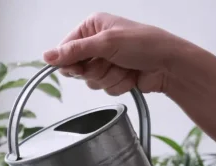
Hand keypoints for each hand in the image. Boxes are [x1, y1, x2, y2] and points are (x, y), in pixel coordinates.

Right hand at [42, 13, 184, 95]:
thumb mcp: (106, 44)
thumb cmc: (144, 45)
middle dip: (95, 70)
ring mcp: (106, 61)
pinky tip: (131, 76)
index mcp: (92, 27)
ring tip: (125, 68)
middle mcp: (96, 42)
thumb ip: (74, 51)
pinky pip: (103, 88)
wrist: (170, 65)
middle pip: (76, 68)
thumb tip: (45, 56)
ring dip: (109, 78)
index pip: (65, 49)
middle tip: (110, 62)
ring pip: (90, 81)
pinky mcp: (114, 76)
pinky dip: (118, 84)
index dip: (70, 62)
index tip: (80, 67)